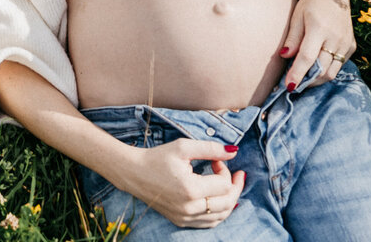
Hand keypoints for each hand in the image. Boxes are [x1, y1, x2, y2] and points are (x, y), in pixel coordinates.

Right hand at [108, 139, 244, 228]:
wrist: (133, 172)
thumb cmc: (157, 157)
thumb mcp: (183, 147)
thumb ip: (211, 148)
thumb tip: (234, 152)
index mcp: (190, 189)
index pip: (223, 184)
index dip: (225, 170)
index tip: (215, 160)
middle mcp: (189, 208)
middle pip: (227, 203)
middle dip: (235, 187)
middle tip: (237, 174)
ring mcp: (185, 217)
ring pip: (221, 216)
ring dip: (230, 200)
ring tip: (230, 186)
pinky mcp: (181, 221)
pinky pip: (208, 222)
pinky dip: (219, 212)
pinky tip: (219, 200)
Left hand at [279, 0, 354, 88]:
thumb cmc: (311, 4)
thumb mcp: (297, 17)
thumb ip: (292, 38)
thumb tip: (285, 57)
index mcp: (319, 29)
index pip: (307, 58)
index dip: (297, 74)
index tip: (289, 87)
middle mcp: (335, 38)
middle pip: (322, 69)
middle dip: (307, 81)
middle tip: (294, 85)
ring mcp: (345, 43)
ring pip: (332, 72)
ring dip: (317, 79)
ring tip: (304, 79)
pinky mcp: (351, 46)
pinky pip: (339, 65)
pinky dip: (327, 70)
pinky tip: (317, 68)